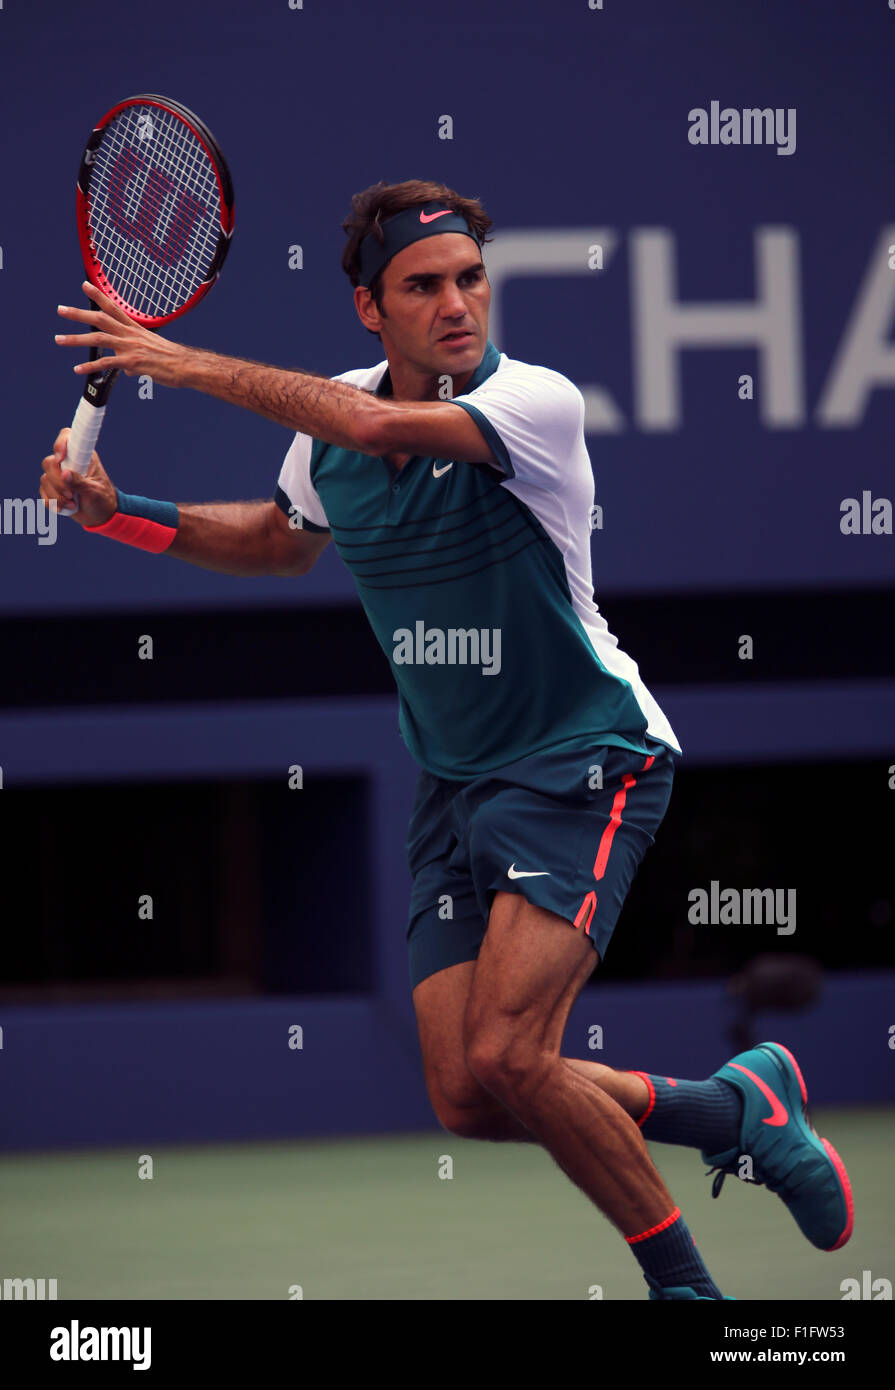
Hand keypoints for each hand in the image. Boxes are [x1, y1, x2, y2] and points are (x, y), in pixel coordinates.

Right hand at [40, 427, 116, 526]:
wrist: (101, 516)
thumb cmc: (102, 499)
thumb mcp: (95, 491)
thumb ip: (80, 483)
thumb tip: (64, 474)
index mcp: (82, 456)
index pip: (67, 437)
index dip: (60, 444)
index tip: (60, 458)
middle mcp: (68, 462)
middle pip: (50, 463)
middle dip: (57, 482)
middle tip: (71, 495)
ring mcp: (59, 475)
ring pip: (45, 479)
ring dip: (57, 496)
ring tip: (72, 504)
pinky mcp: (53, 488)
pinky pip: (43, 492)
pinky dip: (51, 502)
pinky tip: (63, 508)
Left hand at [55, 281, 189, 386]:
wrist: (186, 366)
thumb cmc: (172, 360)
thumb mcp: (151, 353)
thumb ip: (133, 359)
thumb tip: (126, 370)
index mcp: (135, 329)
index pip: (113, 308)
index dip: (98, 296)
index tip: (85, 285)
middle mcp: (130, 335)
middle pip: (100, 319)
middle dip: (78, 314)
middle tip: (61, 309)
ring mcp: (130, 347)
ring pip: (98, 339)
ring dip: (75, 339)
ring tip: (59, 339)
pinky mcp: (131, 362)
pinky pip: (106, 363)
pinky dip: (90, 366)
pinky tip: (78, 369)